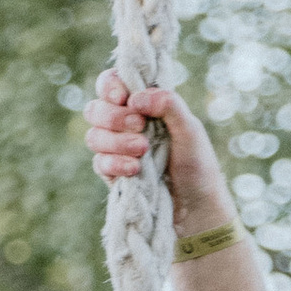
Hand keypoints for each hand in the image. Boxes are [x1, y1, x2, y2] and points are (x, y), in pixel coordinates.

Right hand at [85, 72, 230, 234]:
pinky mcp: (112, 174)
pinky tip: (134, 169)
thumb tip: (136, 98)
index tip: (123, 97)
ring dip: (116, 141)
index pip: (111, 84)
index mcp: (141, 104)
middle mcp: (124, 124)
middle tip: (139, 125)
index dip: (110, 86)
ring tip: (143, 149)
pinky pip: (99, 163)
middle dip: (113, 117)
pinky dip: (115, 164)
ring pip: (93, 137)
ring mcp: (115, 149)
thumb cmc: (196, 163)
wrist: (195, 205)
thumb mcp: (189, 128)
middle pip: (95, 109)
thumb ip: (168, 104)